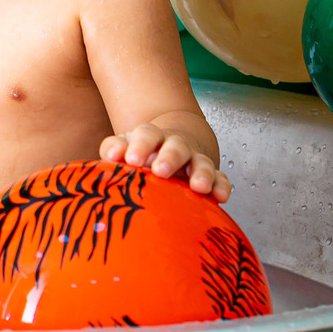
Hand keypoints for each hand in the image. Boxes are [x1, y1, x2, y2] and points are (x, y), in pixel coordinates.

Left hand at [100, 123, 230, 202]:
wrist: (168, 152)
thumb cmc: (142, 155)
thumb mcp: (126, 150)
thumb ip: (115, 149)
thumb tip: (110, 154)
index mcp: (153, 139)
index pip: (147, 134)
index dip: (140, 145)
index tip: (131, 160)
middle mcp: (176, 147)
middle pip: (176, 146)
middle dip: (170, 157)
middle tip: (160, 170)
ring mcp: (194, 162)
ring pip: (201, 163)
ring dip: (201, 173)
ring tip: (198, 186)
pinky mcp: (210, 178)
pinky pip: (220, 180)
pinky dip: (221, 187)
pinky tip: (220, 197)